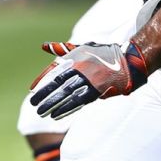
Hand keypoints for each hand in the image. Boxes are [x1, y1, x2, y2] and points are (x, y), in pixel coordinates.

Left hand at [28, 40, 149, 118]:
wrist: (129, 61)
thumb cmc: (103, 53)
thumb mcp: (82, 47)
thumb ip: (62, 49)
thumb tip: (43, 45)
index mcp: (75, 58)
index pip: (54, 71)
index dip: (42, 80)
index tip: (31, 89)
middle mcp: (80, 69)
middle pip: (58, 84)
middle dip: (45, 95)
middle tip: (33, 104)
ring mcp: (89, 81)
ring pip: (67, 94)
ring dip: (53, 104)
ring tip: (41, 112)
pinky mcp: (97, 91)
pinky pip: (79, 102)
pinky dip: (67, 108)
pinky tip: (57, 115)